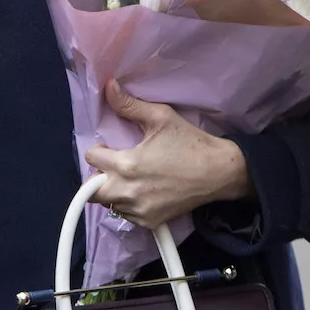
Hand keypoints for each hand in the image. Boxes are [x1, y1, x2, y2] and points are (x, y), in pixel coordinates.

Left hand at [86, 80, 255, 230]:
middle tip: (115, 164)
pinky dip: (128, 203)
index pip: (91, 158)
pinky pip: (125, 215)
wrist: (219, 172)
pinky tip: (143, 189)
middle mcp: (128, 193)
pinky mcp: (150, 222)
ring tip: (130, 176)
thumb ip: (129, 105)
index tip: (112, 146)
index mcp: (127, 165)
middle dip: (97, 175)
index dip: (99, 149)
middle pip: (91, 191)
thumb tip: (108, 87)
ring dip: (112, 190)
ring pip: (108, 203)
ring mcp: (139, 211)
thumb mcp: (160, 117)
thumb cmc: (189, 142)